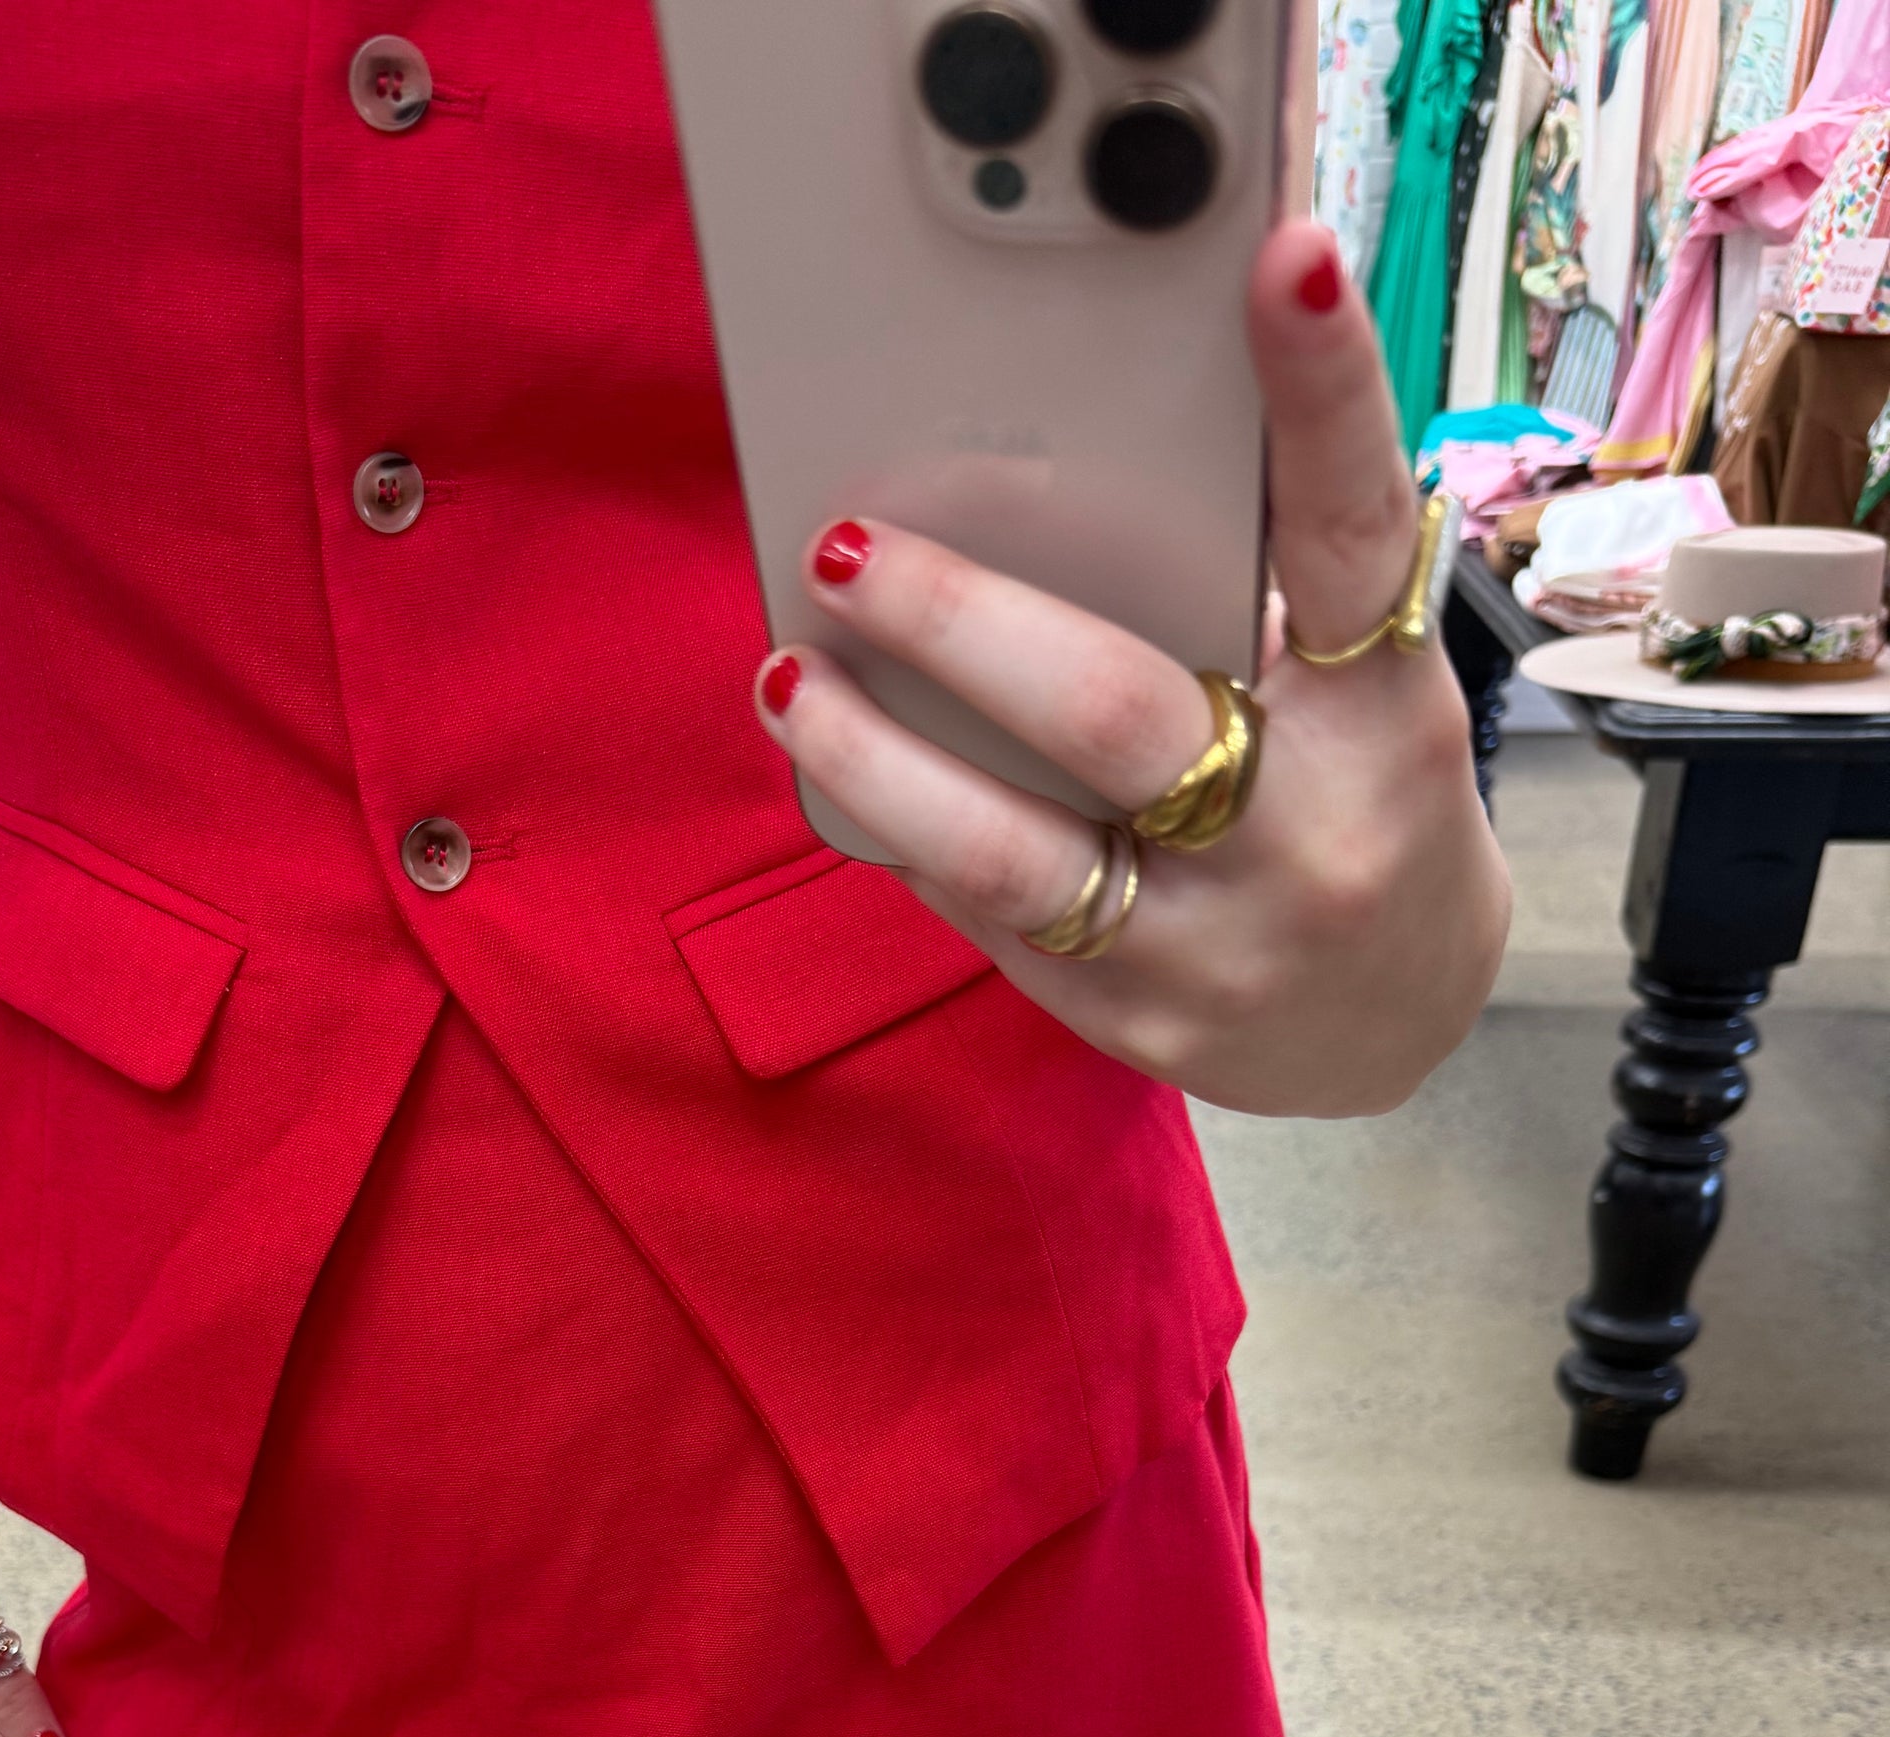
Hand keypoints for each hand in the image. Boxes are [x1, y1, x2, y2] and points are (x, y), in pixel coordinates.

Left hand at [753, 221, 1510, 1121]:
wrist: (1397, 1018)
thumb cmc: (1352, 798)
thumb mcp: (1356, 694)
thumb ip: (1251, 601)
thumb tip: (1051, 486)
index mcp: (1381, 712)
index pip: (1352, 534)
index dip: (1326, 396)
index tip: (1288, 259)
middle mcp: (1308, 833)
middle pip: (1112, 710)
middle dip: (957, 619)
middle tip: (844, 547)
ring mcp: (1217, 947)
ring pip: (1010, 853)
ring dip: (875, 761)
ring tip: (791, 681)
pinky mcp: (1138, 1026)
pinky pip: (992, 922)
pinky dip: (912, 835)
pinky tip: (856, 775)